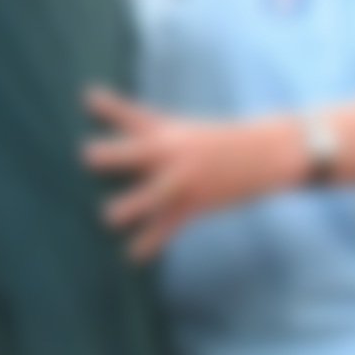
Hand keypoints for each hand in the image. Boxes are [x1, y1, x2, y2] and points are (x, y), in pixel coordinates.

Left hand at [81, 88, 305, 261]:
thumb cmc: (211, 139)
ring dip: (132, 206)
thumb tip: (90, 98)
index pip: (132, 115)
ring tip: (108, 218)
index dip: (110, 106)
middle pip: (137, 152)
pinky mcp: (193, 205)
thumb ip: (131, 117)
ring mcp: (182, 181)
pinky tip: (131, 256)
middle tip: (89, 157)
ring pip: (152, 195)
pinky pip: (167, 228)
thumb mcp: (175, 126)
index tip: (89, 99)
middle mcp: (170, 154)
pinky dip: (149, 244)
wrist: (266, 153)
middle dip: (114, 156)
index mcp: (164, 131)